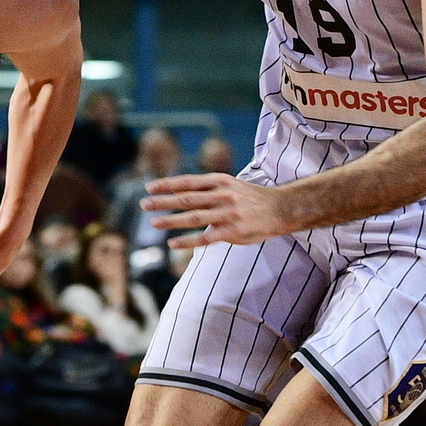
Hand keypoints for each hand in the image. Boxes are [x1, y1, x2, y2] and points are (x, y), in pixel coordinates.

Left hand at [141, 173, 293, 248]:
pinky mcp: (233, 232)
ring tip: (153, 223)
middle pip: (187, 198)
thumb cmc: (250, 198)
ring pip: (194, 217)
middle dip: (163, 201)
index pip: (188, 181)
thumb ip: (207, 188)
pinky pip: (206, 238)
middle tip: (143, 204)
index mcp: (220, 181)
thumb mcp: (230, 184)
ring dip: (171, 220)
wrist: (281, 209)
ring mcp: (228, 214)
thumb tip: (177, 191)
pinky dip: (187, 241)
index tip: (149, 187)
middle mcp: (223, 195)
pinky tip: (172, 243)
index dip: (167, 184)